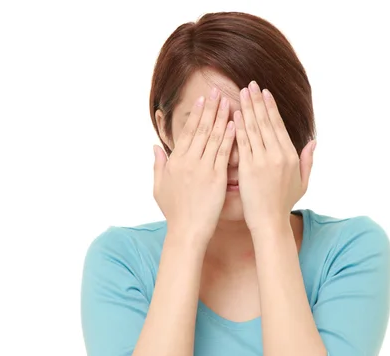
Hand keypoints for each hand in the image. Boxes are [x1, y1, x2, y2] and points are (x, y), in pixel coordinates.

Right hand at [153, 89, 234, 242]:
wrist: (186, 231)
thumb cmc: (175, 213)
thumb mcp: (159, 187)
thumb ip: (158, 165)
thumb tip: (155, 147)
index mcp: (175, 162)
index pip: (187, 132)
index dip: (196, 114)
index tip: (203, 99)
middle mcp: (187, 161)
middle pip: (200, 129)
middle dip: (210, 108)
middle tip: (217, 90)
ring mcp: (202, 168)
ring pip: (212, 137)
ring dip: (221, 117)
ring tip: (228, 100)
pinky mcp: (215, 178)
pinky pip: (223, 153)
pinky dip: (229, 137)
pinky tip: (235, 124)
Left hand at [234, 81, 315, 232]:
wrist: (270, 222)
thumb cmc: (284, 204)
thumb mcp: (302, 182)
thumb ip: (308, 160)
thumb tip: (313, 142)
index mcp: (291, 156)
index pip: (279, 125)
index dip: (271, 107)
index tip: (265, 93)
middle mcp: (278, 155)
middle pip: (266, 122)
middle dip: (257, 101)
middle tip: (250, 84)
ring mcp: (263, 161)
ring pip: (255, 129)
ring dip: (248, 108)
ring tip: (242, 92)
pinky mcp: (248, 169)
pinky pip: (243, 143)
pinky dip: (239, 127)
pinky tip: (235, 114)